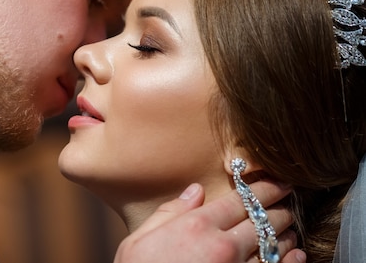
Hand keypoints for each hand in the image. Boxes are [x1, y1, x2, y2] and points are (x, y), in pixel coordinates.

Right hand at [114, 181, 305, 262]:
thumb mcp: (138, 241)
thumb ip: (169, 212)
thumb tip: (195, 191)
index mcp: (196, 226)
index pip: (240, 200)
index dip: (263, 187)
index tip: (277, 181)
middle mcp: (222, 246)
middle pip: (263, 220)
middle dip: (279, 207)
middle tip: (287, 200)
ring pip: (275, 247)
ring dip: (286, 234)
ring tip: (290, 226)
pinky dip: (291, 262)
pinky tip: (297, 255)